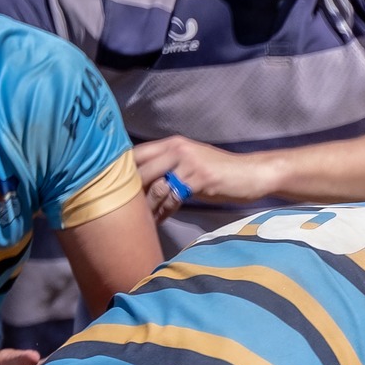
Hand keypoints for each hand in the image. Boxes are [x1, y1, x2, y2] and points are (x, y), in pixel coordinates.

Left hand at [132, 136, 279, 217]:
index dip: (121, 171)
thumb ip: (170, 166)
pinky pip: (173, 198)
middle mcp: (178, 149)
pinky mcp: (199, 179)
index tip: (111, 187)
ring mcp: (188, 163)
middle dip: (128, 191)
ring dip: (146, 205)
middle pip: (140, 169)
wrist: (252, 173)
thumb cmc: (221, 171)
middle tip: (120, 209)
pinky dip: (164, 212)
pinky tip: (159, 221)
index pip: (136, 153)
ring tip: (138, 220)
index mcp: (173, 143)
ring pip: (154, 185)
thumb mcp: (193, 161)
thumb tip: (145, 181)